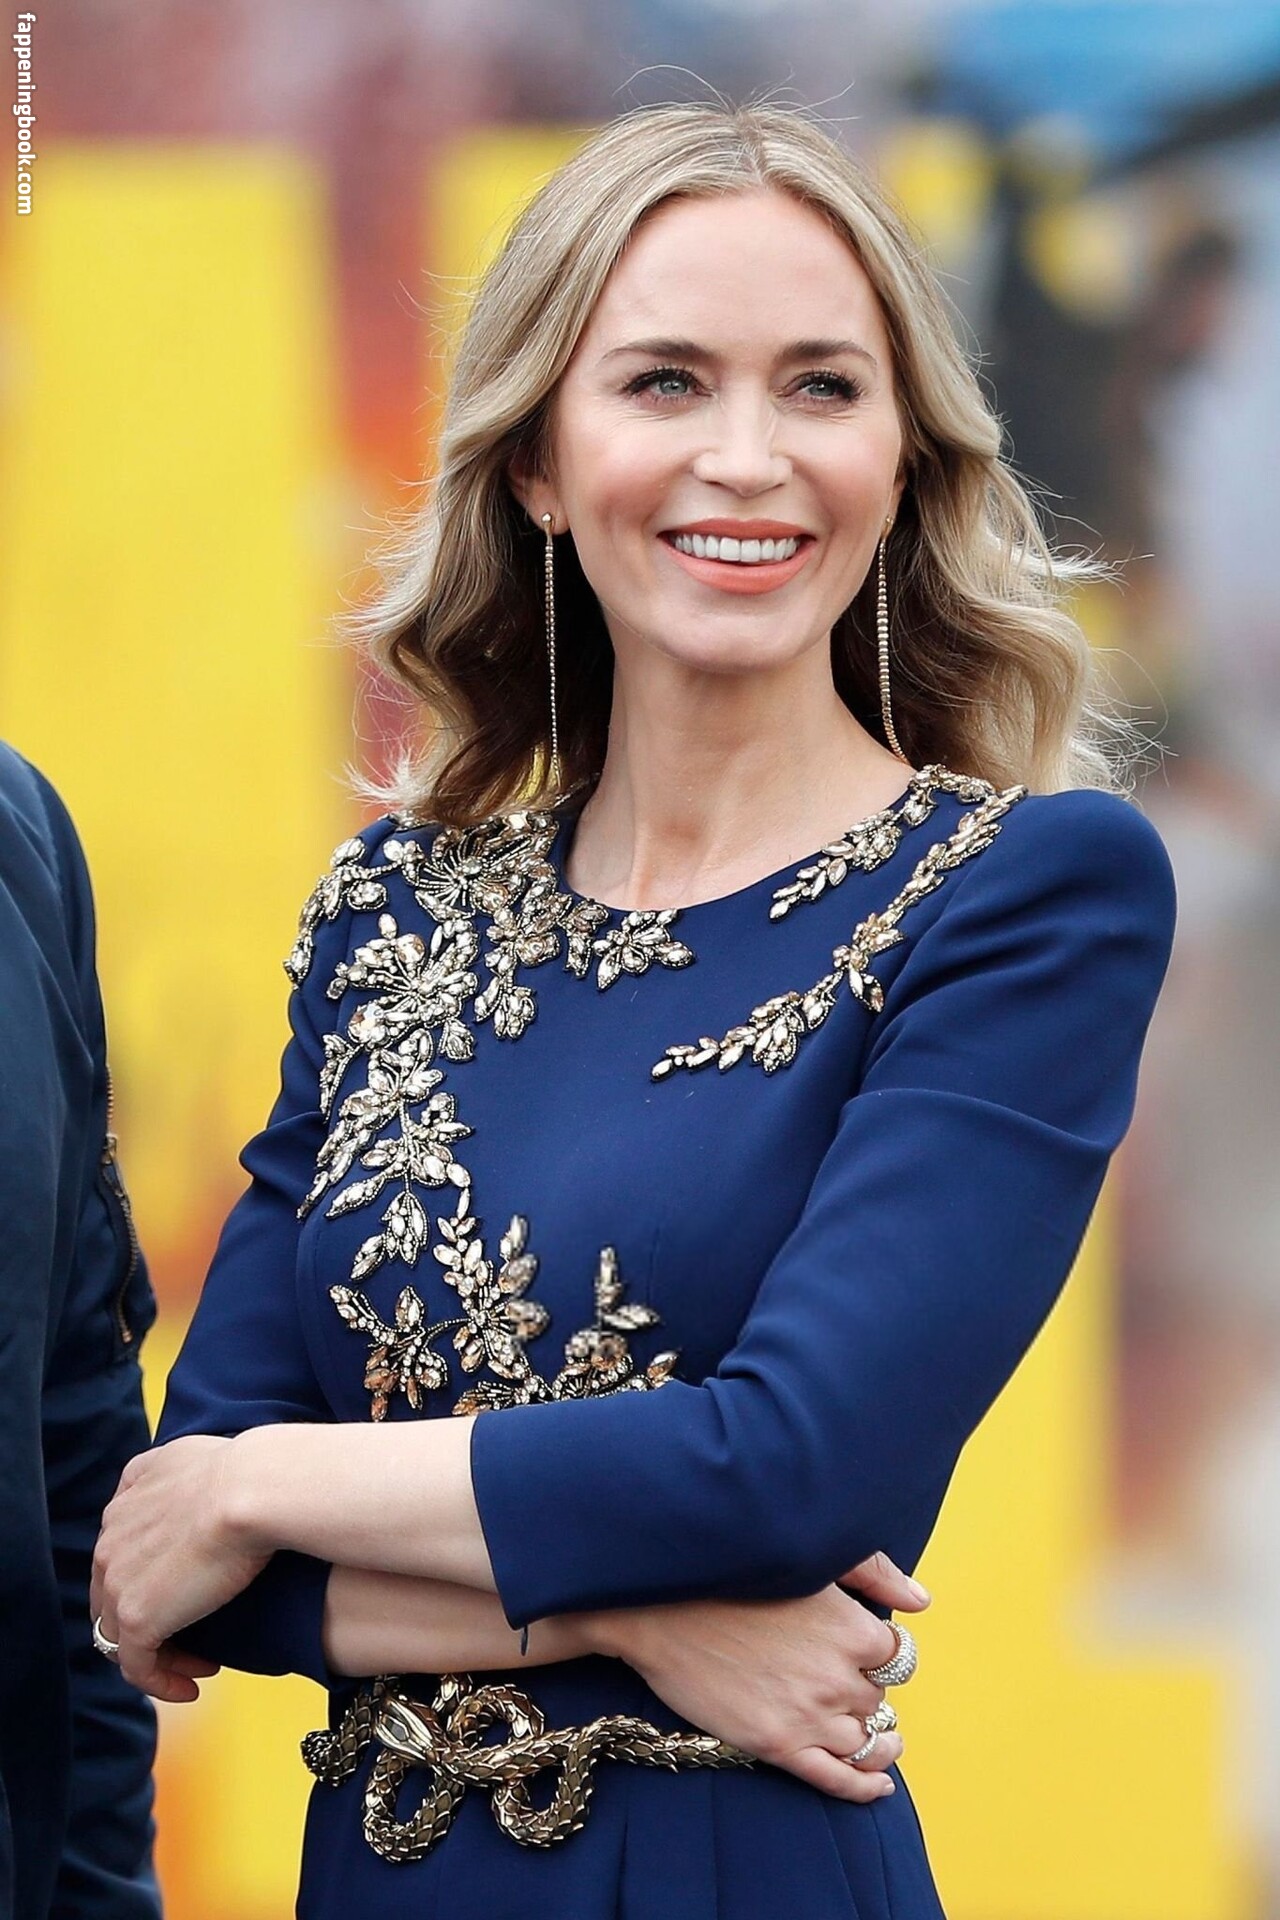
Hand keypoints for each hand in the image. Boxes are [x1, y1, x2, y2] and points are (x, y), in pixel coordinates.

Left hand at [91, 1436, 270, 1701]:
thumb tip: (184, 1487)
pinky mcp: (137, 1618)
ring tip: (199, 1664)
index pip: (121, 1554)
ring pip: (121, 1636)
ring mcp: (118, 1582)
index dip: (151, 1578)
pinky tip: (193, 1686)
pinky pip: (137, 1667)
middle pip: (113, 1597)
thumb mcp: (191, 1456)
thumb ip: (168, 1473)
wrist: (250, 1489)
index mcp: (124, 1503)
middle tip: (194, 1634)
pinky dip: (161, 1681)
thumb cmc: (243, 1471)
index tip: (191, 1591)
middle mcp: (110, 1541)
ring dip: (159, 1654)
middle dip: (149, 1619)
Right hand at [579, 1551, 928, 1803]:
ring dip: (879, 1741)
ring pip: (867, 1741)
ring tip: (883, 1740)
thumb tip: (921, 1600)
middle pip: (878, 1697)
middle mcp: (840, 1676)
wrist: (660, 1608)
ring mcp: (811, 1716)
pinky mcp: (780, 1746)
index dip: (882, 1655)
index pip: (896, 1655)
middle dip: (867, 1691)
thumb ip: (874, 1572)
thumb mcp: (812, 1560)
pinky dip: (865, 1787)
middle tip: (848, 1684)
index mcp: (854, 1629)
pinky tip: (878, 1786)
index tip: (867, 1653)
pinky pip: (839, 1779)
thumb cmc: (733, 1575)